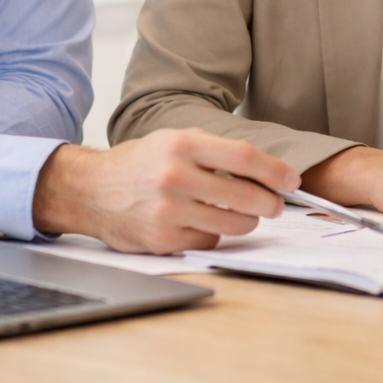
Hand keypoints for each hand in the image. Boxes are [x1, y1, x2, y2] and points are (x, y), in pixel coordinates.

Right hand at [32, 128, 300, 253]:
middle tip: (277, 205)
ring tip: (247, 215)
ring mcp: (168, 211)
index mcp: (182, 145)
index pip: (244, 157)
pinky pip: (208, 241)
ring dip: (248, 222)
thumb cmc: (140, 163)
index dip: (275, 171)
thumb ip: (215, 151)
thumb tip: (265, 169)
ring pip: (232, 224)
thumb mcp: (174, 140)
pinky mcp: (162, 240)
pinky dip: (214, 235)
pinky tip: (205, 224)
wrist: (90, 189)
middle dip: (270, 203)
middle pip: (244, 195)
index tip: (292, 180)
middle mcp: (175, 176)